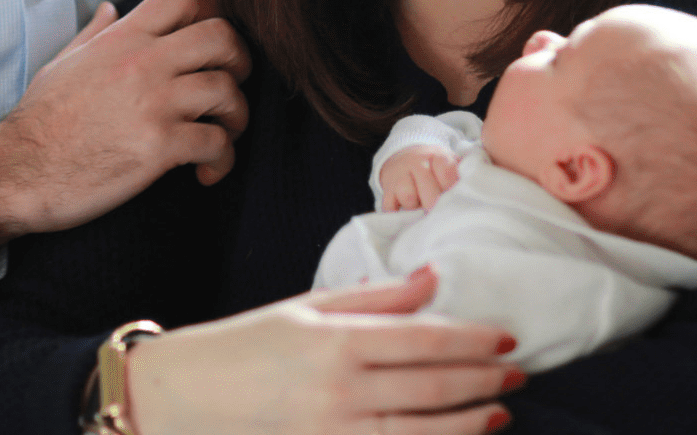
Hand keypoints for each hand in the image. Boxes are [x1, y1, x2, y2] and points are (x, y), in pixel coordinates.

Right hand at [0, 0, 249, 248]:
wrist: (18, 172)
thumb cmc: (40, 121)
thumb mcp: (64, 63)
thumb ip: (94, 33)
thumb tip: (110, 8)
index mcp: (122, 39)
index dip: (214, 11)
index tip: (217, 40)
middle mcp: (143, 63)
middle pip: (222, 37)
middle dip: (241, 60)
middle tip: (234, 84)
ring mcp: (153, 103)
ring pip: (228, 91)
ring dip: (237, 116)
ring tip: (225, 135)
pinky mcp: (159, 147)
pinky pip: (217, 143)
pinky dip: (223, 159)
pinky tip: (207, 172)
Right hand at [127, 267, 519, 434]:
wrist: (178, 400)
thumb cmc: (242, 346)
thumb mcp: (305, 308)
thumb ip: (375, 297)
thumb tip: (433, 277)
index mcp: (336, 342)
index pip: (426, 341)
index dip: (474, 341)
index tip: (507, 338)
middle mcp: (340, 393)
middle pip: (433, 389)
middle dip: (484, 382)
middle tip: (518, 374)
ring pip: (421, 433)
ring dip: (469, 424)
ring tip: (500, 413)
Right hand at [378, 146, 460, 210]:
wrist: (406, 155)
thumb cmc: (435, 166)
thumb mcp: (450, 162)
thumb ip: (462, 174)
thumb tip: (474, 190)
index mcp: (437, 156)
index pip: (447, 174)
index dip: (451, 190)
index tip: (455, 199)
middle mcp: (417, 164)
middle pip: (429, 192)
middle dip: (437, 206)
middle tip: (443, 215)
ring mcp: (400, 176)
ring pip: (409, 199)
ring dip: (417, 209)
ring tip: (423, 209)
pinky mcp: (388, 190)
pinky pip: (390, 207)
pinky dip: (398, 214)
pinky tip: (406, 214)